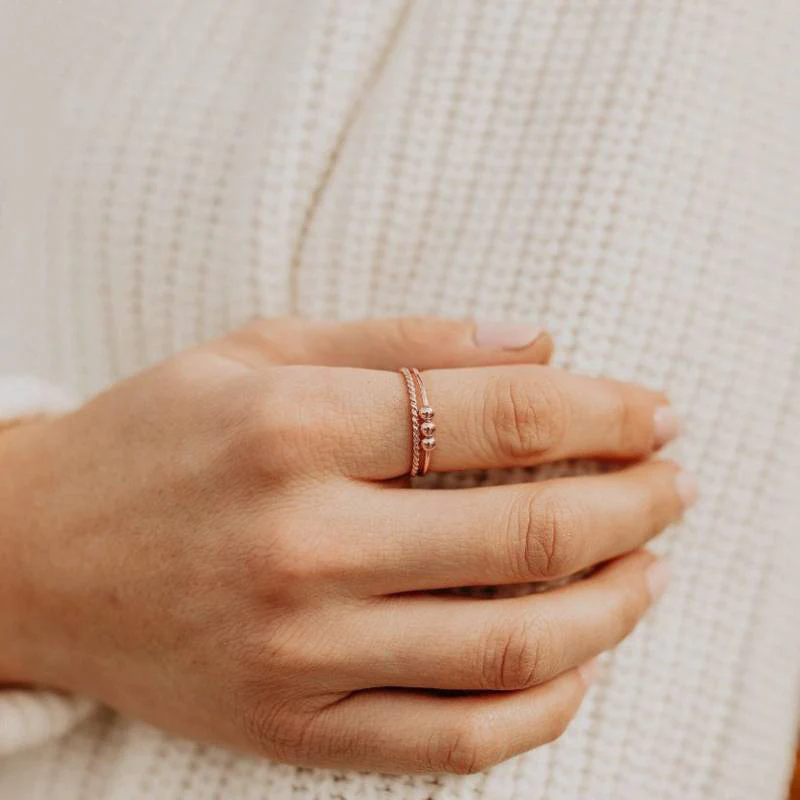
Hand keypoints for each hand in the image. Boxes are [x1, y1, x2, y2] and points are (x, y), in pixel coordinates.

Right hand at [0, 317, 691, 773]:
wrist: (33, 557)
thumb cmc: (153, 438)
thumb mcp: (259, 350)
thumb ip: (402, 339)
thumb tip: (538, 339)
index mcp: (294, 428)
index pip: (498, 415)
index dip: (602, 410)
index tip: (656, 410)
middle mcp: (302, 544)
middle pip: (524, 532)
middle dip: (632, 502)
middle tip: (677, 483)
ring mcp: (300, 651)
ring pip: (510, 649)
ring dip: (612, 606)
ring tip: (651, 567)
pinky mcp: (294, 726)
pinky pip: (454, 740)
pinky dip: (543, 708)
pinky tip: (578, 661)